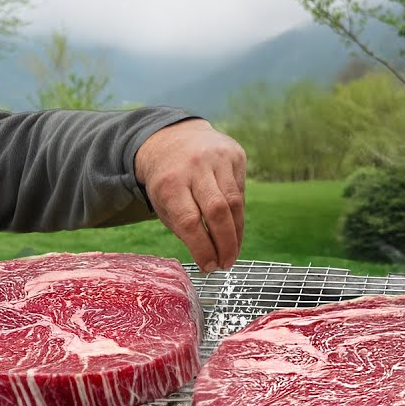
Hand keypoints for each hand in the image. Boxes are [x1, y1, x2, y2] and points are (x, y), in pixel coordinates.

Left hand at [135, 118, 246, 271]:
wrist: (173, 138)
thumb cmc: (167, 180)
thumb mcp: (163, 203)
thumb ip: (182, 227)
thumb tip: (208, 257)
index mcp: (170, 182)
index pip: (189, 221)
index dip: (202, 247)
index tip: (209, 266)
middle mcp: (194, 167)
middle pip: (217, 211)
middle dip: (225, 244)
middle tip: (226, 264)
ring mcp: (217, 157)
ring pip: (235, 202)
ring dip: (236, 233)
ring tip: (232, 252)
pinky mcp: (235, 154)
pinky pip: (241, 190)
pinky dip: (239, 213)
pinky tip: (234, 228)